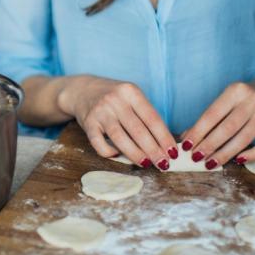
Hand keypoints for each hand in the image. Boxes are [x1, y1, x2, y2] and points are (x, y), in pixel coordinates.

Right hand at [58, 76, 177, 170]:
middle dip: (153, 150)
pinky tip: (118, 156)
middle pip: (138, 130)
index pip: (152, 118)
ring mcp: (100, 111)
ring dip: (135, 154)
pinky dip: (109, 153)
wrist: (82, 90)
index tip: (172, 152)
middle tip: (163, 164)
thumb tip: (163, 143)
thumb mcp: (130, 97)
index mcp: (130, 92)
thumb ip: (144, 114)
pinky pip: (99, 143)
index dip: (164, 138)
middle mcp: (115, 100)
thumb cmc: (114, 97)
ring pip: (120, 138)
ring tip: (146, 164)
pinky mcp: (88, 123)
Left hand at [181, 80, 254, 168]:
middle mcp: (253, 100)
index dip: (198, 131)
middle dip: (209, 145)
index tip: (186, 146)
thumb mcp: (226, 102)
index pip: (212, 114)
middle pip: (227, 128)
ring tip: (210, 163)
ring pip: (243, 139)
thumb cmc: (242, 100)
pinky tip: (238, 160)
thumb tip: (187, 138)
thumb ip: (209, 119)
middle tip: (196, 157)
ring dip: (225, 154)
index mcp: (235, 90)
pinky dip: (251, 155)